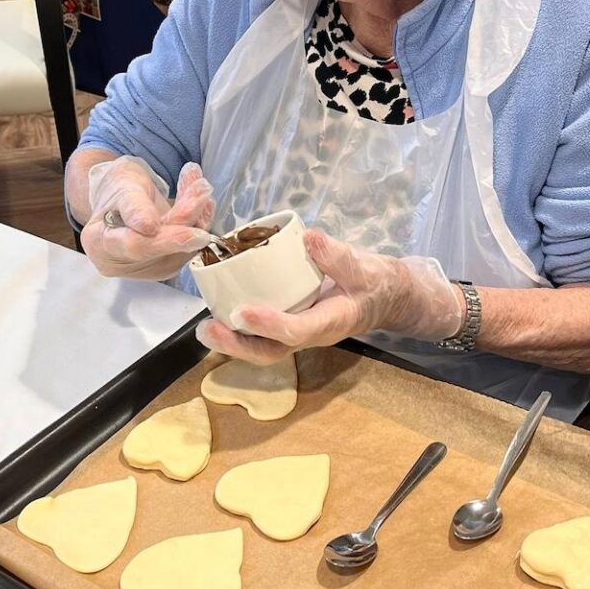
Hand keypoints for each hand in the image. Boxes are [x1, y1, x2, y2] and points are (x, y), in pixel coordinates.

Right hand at [81, 156, 213, 279]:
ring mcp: (144, 268)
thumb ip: (134, 206)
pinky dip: (199, 222)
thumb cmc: (118, 189)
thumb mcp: (122, 186)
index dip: (166, 240)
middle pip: (161, 250)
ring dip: (197, 217)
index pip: (135, 246)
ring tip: (201, 187)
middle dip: (186, 220)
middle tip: (203, 191)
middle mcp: (120, 263)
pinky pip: (188, 248)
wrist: (123, 197)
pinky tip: (203, 201)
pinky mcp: (164, 265)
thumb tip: (148, 226)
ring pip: (180, 249)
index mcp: (99, 244)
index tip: (193, 230)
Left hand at [195, 229, 464, 364]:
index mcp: (330, 322)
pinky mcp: (290, 321)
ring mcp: (298, 332)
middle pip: (271, 351)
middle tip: (208, 329)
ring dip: (232, 342)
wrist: (384, 296)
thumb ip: (338, 257)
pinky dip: (238, 328)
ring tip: (204, 327)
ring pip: (263, 347)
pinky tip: (217, 311)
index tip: (240, 312)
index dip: (268, 324)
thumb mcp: (366, 268)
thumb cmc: (374, 282)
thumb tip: (309, 237)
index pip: (296, 331)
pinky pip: (261, 334)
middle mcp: (310, 334)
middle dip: (237, 345)